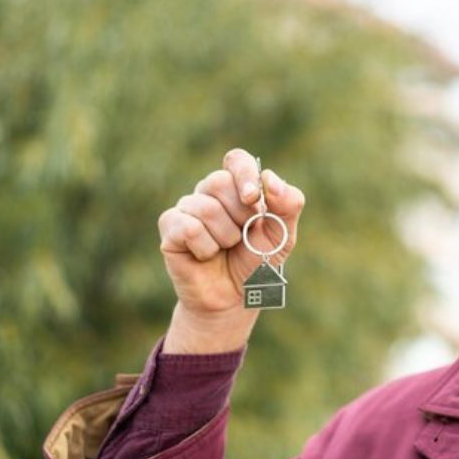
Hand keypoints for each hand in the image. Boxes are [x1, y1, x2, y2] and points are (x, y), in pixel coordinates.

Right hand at [158, 148, 305, 353]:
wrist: (235, 298)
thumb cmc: (257, 262)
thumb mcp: (283, 234)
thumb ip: (288, 204)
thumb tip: (270, 178)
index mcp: (238, 187)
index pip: (237, 160)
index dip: (244, 174)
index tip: (254, 199)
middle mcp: (209, 192)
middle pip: (220, 182)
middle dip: (240, 216)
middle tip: (242, 237)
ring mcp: (187, 208)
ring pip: (205, 207)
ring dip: (225, 237)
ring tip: (224, 249)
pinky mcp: (170, 229)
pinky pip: (188, 227)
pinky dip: (205, 247)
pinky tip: (205, 256)